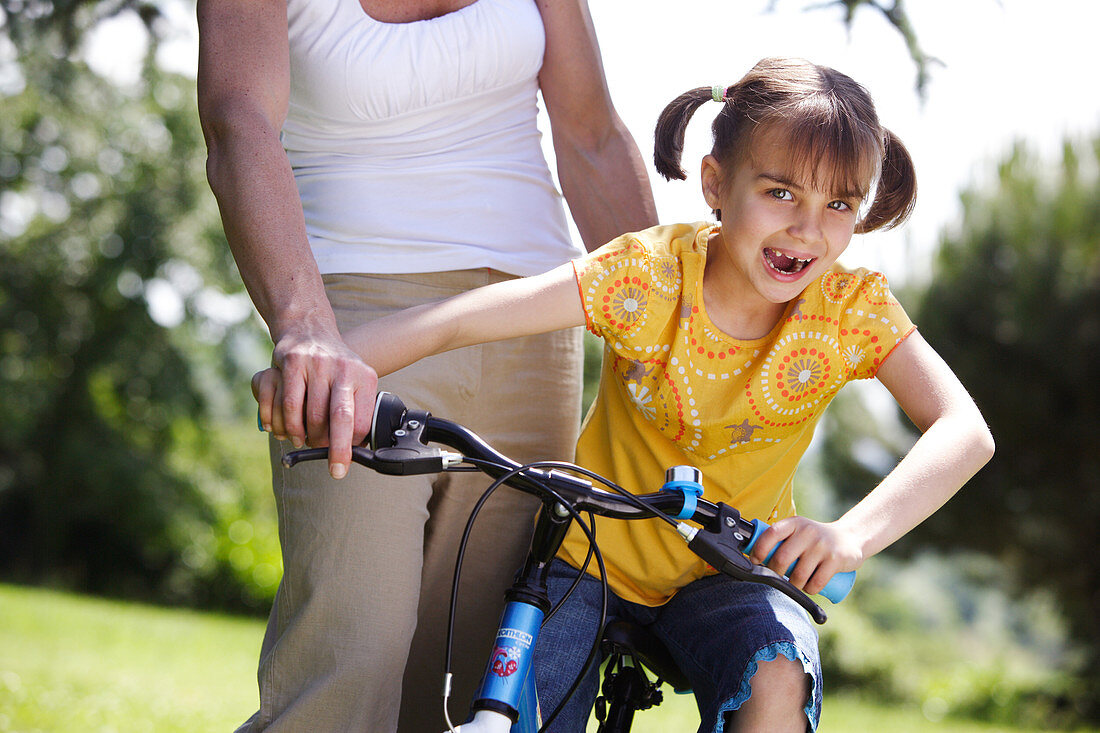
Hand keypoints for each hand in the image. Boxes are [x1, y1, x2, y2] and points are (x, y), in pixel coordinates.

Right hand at [254, 330, 377, 479]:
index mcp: (363, 377)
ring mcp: (317, 364)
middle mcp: (343, 369)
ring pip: (311, 414)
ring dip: (305, 437)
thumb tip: (357, 447)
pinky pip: (288, 403)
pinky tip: (287, 432)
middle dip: (335, 449)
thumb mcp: (355, 382)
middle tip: (332, 467)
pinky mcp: (293, 362)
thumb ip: (357, 410)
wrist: (309, 330)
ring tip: (304, 442)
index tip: (345, 463)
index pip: (362, 420)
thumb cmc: (334, 367)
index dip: (352, 445)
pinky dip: (286, 424)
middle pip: (339, 419)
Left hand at [749, 516, 863, 596]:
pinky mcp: (836, 559)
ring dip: (794, 585)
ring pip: (798, 575)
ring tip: (796, 582)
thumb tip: (750, 554)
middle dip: (775, 573)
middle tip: (778, 575)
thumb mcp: (798, 531)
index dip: (759, 549)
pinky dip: (809, 590)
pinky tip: (810, 587)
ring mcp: (822, 546)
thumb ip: (780, 538)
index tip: (755, 560)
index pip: (770, 534)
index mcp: (794, 523)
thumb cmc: (815, 539)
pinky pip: (816, 582)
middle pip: (782, 559)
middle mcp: (807, 531)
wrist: (850, 538)